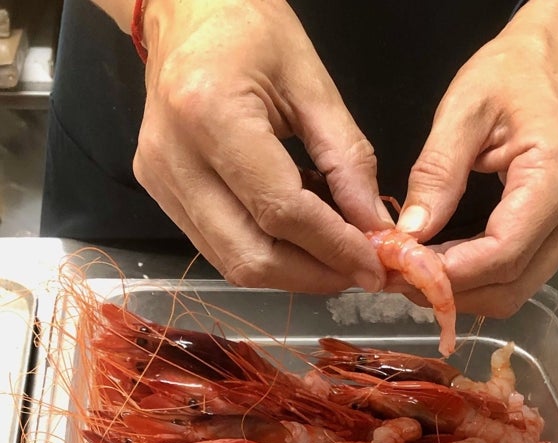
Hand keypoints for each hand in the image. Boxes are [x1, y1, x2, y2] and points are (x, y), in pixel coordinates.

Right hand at [134, 0, 390, 292]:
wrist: (184, 13)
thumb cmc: (250, 30)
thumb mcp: (313, 84)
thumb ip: (348, 160)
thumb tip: (374, 227)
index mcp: (211, 114)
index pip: (280, 211)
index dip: (333, 247)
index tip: (374, 266)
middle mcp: (174, 158)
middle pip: (250, 255)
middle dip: (312, 275)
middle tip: (358, 272)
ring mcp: (159, 181)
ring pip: (231, 263)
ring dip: (291, 273)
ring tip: (333, 258)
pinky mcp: (158, 193)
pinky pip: (218, 247)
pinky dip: (266, 255)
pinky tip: (298, 240)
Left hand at [392, 0, 557, 317]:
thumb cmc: (512, 74)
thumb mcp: (463, 108)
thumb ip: (436, 173)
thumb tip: (409, 235)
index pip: (504, 252)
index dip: (451, 274)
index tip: (402, 271)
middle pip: (511, 284)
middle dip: (451, 290)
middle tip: (400, 276)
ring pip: (517, 290)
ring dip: (465, 291)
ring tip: (418, 272)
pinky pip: (524, 275)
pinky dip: (482, 280)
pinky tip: (448, 264)